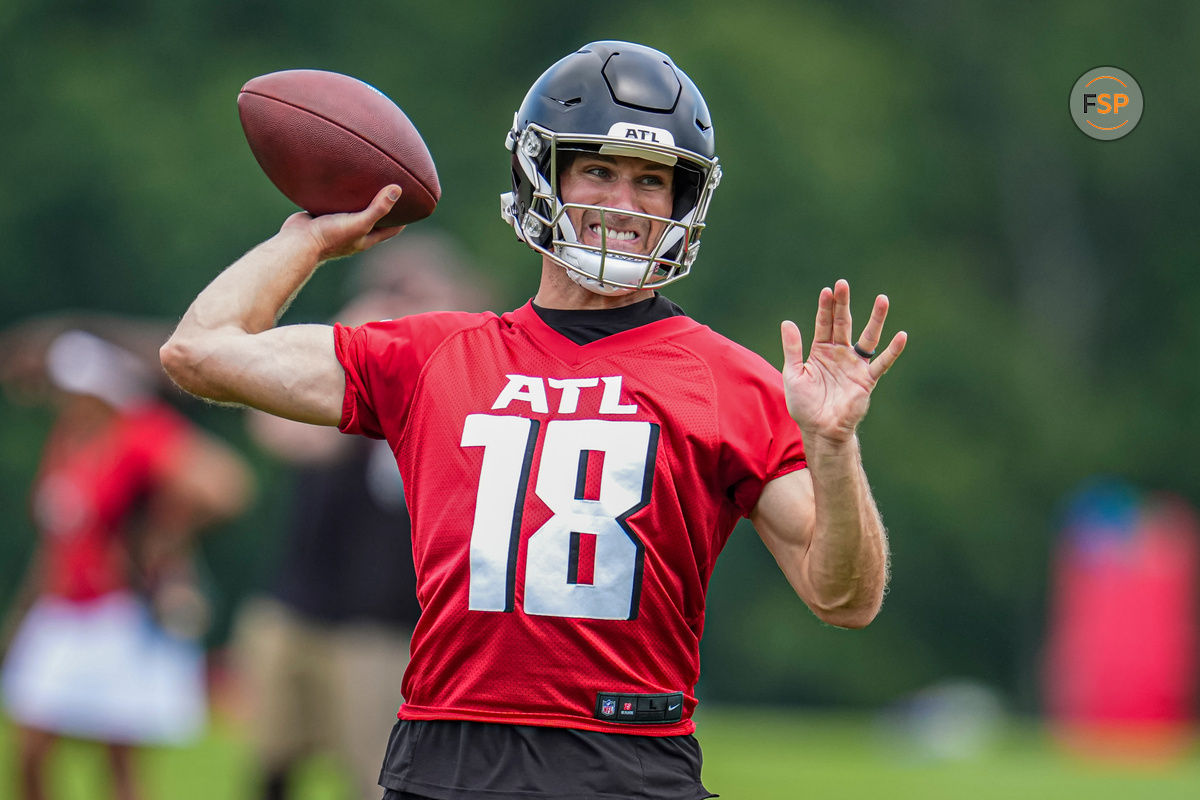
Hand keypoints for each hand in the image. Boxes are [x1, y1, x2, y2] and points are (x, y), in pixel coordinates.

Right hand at [280, 184, 405, 261]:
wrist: (297, 242)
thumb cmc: (330, 236)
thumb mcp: (359, 222)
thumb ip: (378, 208)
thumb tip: (398, 189)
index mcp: (365, 238)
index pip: (391, 230)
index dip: (403, 219)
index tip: (412, 206)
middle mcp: (353, 233)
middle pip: (373, 219)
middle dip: (382, 207)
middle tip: (390, 188)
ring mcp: (337, 225)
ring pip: (352, 210)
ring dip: (359, 200)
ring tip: (367, 180)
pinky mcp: (321, 217)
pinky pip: (333, 204)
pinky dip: (339, 195)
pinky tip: (340, 180)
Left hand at [781, 279, 905, 445]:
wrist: (819, 430)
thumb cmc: (805, 405)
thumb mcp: (794, 374)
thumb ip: (792, 348)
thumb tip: (787, 322)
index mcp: (821, 351)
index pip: (824, 323)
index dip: (826, 307)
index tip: (828, 290)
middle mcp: (840, 354)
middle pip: (844, 324)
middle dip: (843, 304)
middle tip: (843, 284)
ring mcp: (855, 365)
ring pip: (868, 338)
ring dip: (875, 319)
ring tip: (882, 299)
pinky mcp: (867, 380)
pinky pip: (882, 363)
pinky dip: (892, 351)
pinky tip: (901, 336)